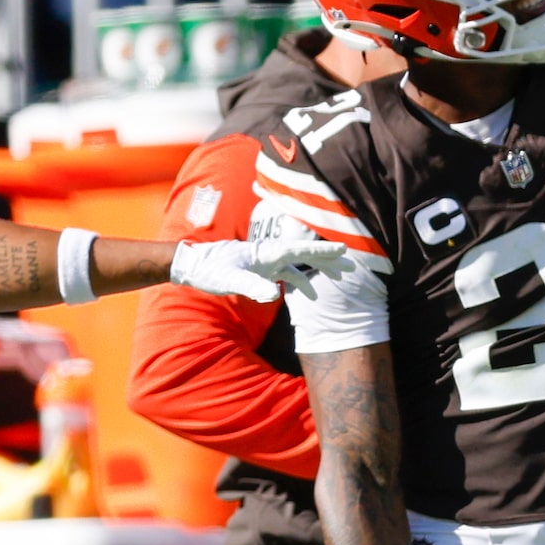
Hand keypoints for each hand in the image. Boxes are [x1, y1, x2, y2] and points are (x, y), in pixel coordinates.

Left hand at [171, 229, 355, 301]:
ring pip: (300, 264)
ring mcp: (266, 261)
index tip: (344, 249)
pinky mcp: (260, 270)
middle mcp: (271, 254)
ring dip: (319, 270)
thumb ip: (252, 287)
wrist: (193, 265)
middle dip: (329, 259)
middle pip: (306, 254)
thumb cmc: (210, 270)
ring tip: (338, 278)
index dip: (324, 250)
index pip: (302, 250)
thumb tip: (274, 295)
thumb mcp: (230, 281)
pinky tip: (307, 295)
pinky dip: (301, 282)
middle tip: (351, 266)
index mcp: (268, 253)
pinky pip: (288, 274)